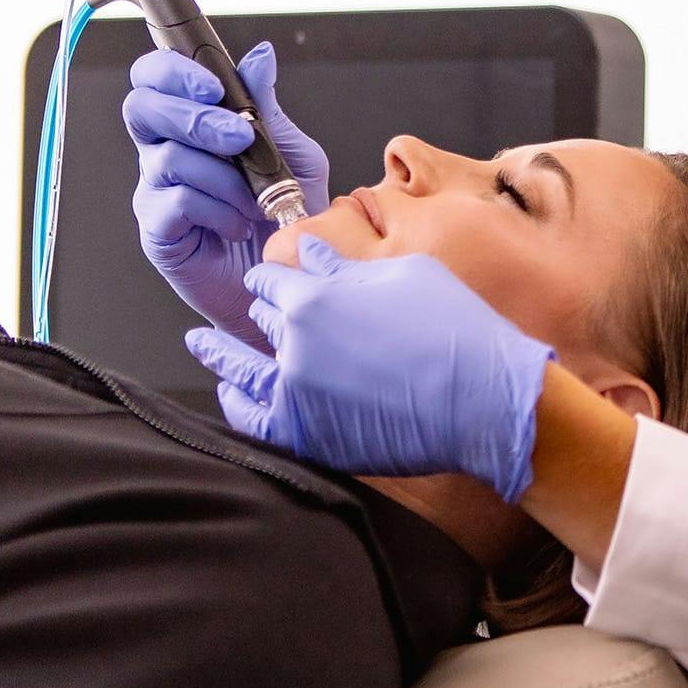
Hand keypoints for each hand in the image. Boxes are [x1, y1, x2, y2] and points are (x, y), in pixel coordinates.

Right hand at [123, 40, 331, 341]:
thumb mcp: (292, 154)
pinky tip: (238, 223)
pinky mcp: (158, 231)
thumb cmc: (288, 212)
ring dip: (223, 175)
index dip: (172, 72)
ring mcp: (156, 191)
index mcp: (190, 123)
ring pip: (168, 158)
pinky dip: (219, 210)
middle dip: (196, 118)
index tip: (212, 86)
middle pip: (142, 109)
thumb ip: (268, 108)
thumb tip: (260, 57)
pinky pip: (178, 203)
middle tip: (240, 137)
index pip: (155, 79)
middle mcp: (163, 151)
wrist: (291, 273)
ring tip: (255, 199)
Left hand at [183, 235, 553, 502]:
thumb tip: (308, 252)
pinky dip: (238, 406)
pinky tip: (231, 394)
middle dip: (261, 311)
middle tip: (258, 309)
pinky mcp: (308, 435)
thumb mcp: (406, 274)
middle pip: (261, 320)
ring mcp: (298, 393)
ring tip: (202, 345)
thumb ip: (345, 265)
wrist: (485, 398)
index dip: (271, 276)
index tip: (268, 277)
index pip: (274, 279)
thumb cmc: (456, 330)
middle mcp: (296, 343)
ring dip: (221, 355)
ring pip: (244, 369)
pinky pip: (255, 420)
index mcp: (316, 296)